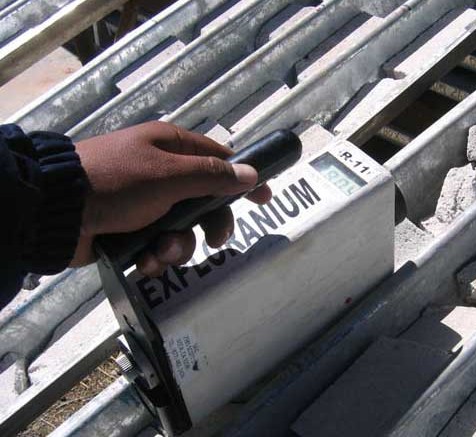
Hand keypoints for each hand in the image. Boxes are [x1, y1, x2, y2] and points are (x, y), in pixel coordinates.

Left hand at [72, 121, 271, 275]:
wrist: (56, 212)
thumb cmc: (115, 183)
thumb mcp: (168, 175)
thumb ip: (212, 177)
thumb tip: (251, 174)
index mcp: (169, 148)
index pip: (218, 159)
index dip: (242, 179)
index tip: (264, 197)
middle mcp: (160, 174)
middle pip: (204, 201)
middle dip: (210, 224)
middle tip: (216, 240)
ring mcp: (145, 204)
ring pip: (183, 229)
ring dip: (178, 246)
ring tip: (160, 253)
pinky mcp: (130, 231)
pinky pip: (158, 245)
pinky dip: (155, 256)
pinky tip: (144, 262)